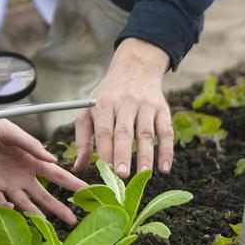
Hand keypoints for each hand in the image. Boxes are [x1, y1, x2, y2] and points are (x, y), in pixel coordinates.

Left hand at [0, 119, 83, 224]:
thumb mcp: (12, 132)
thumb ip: (31, 146)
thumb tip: (53, 159)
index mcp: (30, 160)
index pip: (55, 174)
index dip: (71, 183)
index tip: (87, 192)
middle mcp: (20, 174)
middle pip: (43, 195)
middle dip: (57, 207)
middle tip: (73, 220)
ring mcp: (5, 182)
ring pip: (23, 203)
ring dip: (34, 213)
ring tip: (46, 225)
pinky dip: (5, 207)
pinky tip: (12, 210)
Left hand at [72, 38, 173, 179]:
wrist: (135, 68)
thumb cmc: (107, 96)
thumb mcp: (89, 110)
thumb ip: (82, 139)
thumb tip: (78, 167)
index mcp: (104, 103)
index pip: (104, 130)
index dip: (106, 151)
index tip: (106, 171)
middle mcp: (125, 102)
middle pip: (124, 132)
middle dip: (123, 154)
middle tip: (122, 176)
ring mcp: (145, 105)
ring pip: (146, 132)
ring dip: (146, 155)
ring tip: (144, 175)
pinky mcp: (162, 109)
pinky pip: (166, 131)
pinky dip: (166, 150)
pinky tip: (165, 167)